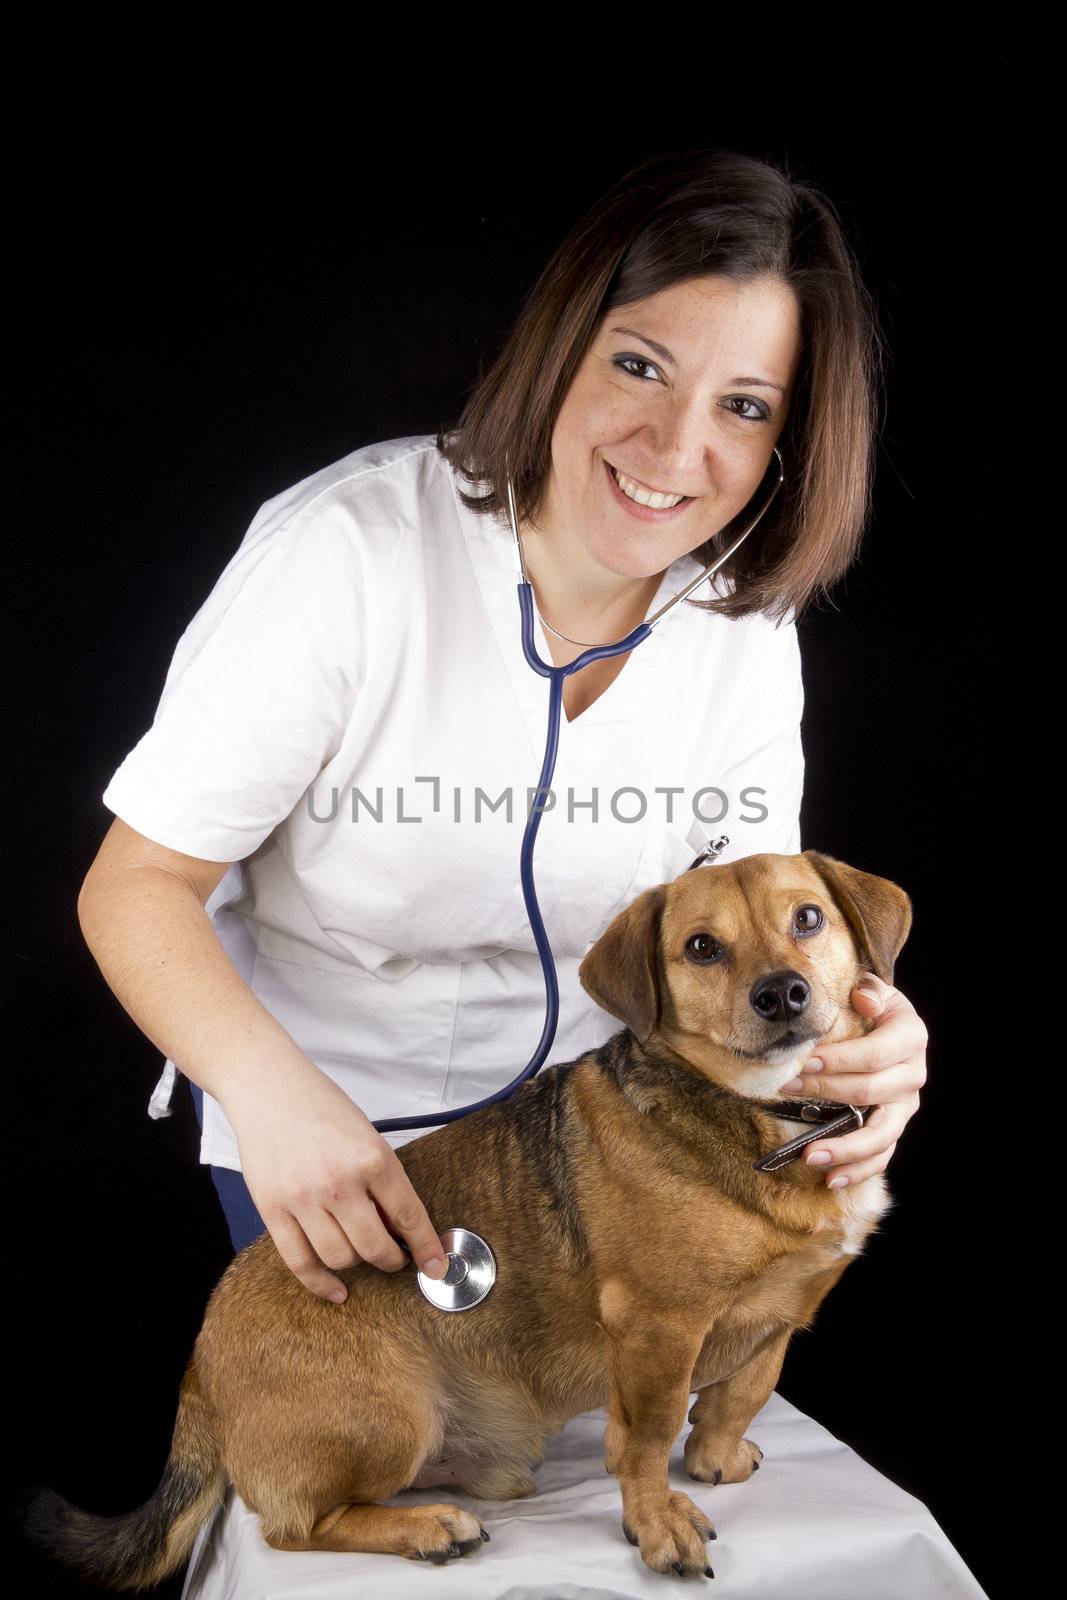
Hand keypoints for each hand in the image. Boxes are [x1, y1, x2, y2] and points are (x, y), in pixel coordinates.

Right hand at [224, 1064, 449, 1302]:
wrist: (268, 1086)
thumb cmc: (321, 1106)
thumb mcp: (367, 1135)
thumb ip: (383, 1180)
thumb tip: (400, 1230)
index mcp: (372, 1158)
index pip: (409, 1216)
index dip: (426, 1248)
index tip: (436, 1266)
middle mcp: (340, 1181)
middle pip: (375, 1246)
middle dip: (392, 1260)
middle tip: (396, 1258)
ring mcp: (303, 1198)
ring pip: (340, 1258)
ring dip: (358, 1266)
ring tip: (363, 1257)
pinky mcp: (272, 1209)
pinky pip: (300, 1262)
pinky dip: (322, 1284)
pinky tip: (337, 1290)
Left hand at [780, 974, 926, 1188]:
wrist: (886, 1025)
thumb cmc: (871, 1007)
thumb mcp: (873, 989)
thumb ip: (868, 989)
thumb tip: (863, 998)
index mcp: (910, 1037)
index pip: (874, 1054)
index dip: (839, 1060)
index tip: (803, 1063)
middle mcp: (913, 1074)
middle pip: (870, 1092)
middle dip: (825, 1093)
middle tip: (786, 1090)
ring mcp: (905, 1106)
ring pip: (880, 1135)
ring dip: (844, 1148)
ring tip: (809, 1155)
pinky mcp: (895, 1128)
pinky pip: (881, 1157)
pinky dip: (858, 1171)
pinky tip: (831, 1179)